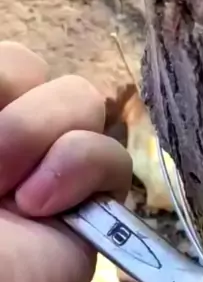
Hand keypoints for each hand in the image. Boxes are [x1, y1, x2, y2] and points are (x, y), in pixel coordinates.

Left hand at [0, 42, 130, 281]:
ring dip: (44, 135)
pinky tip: (44, 210)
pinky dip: (84, 170)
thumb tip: (24, 124)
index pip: (2, 66)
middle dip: (12, 105)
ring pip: (79, 101)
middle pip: (31, 67)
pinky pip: (113, 160)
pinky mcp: (86, 215)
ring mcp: (43, 175)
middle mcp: (2, 146)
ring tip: (14, 195)